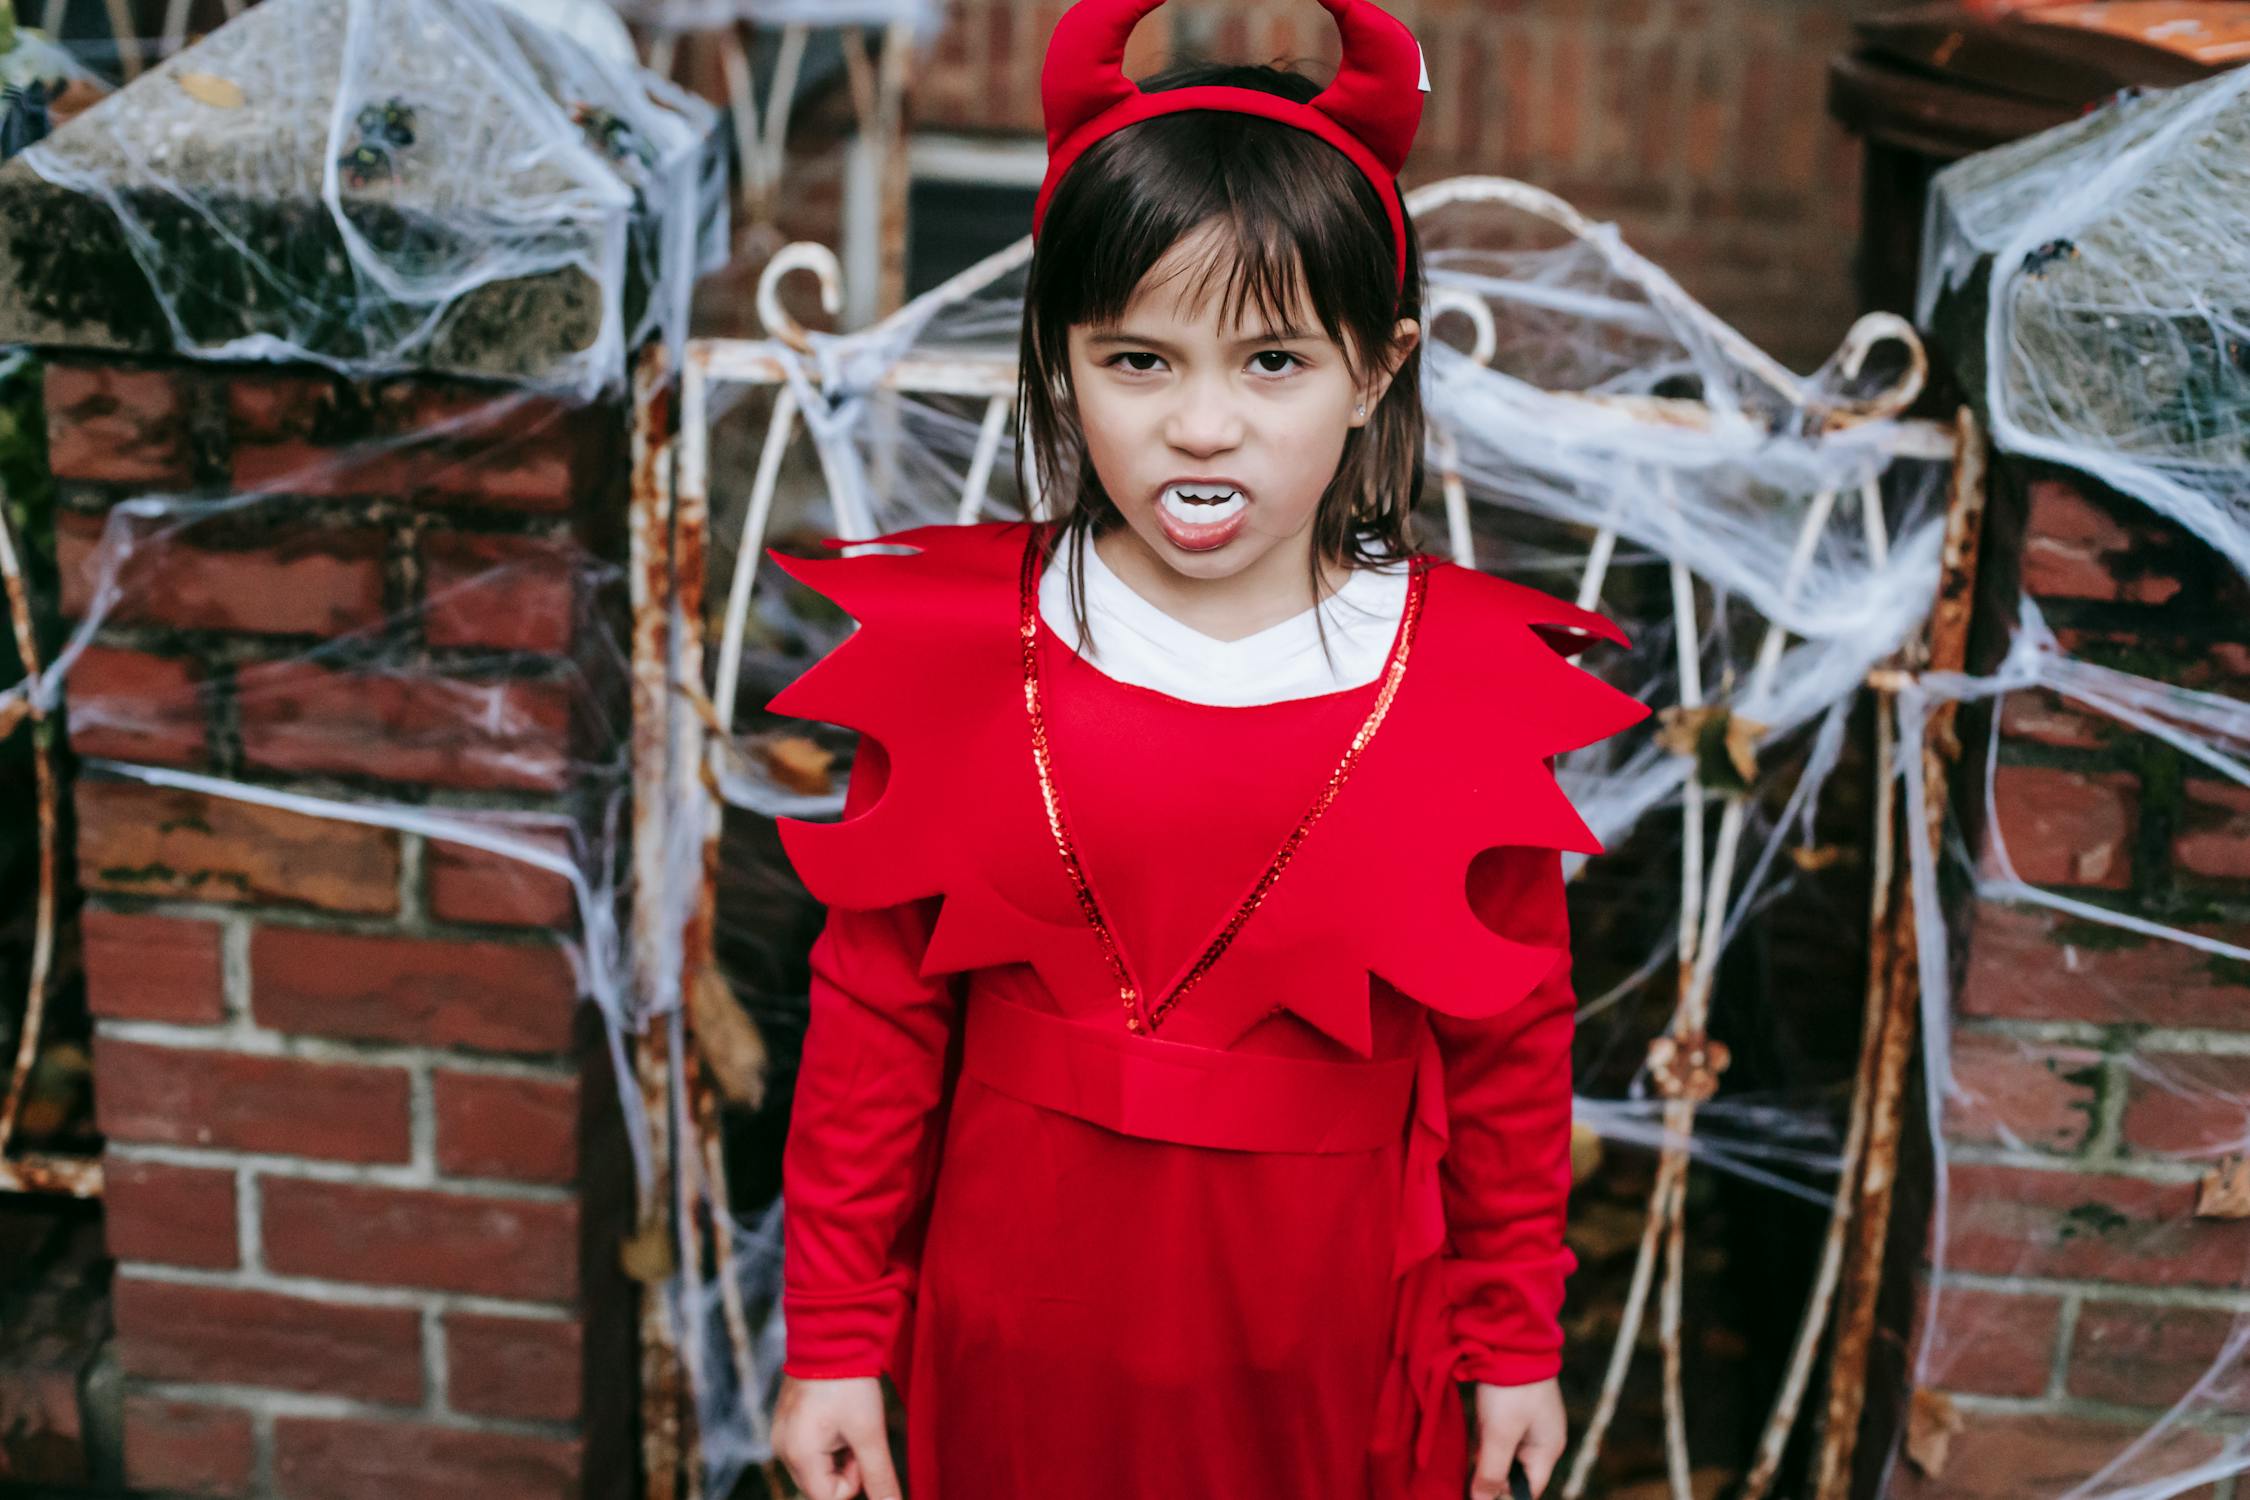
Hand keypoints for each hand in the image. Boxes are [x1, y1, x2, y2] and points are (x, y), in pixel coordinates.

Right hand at [772, 1374, 901, 1499]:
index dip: (853, 1477)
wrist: (830, 1335)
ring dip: (838, 1450)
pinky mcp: (787, 1424)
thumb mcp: (869, 1432)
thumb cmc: (849, 1383)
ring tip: (845, 1416)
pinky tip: (835, 1412)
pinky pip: (811, 1449)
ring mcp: (782, 1435)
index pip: (829, 1497)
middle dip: (846, 1464)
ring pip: (819, 1467)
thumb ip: (879, 1476)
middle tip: (854, 1428)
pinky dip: (829, 1438)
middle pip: (822, 1484)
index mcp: (797, 1455)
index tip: (860, 1444)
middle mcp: (782, 1449)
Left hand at [1469, 1377, 1566, 1498]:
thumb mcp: (1499, 1434)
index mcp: (1548, 1449)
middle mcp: (1541, 1439)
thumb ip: (1491, 1471)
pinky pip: (1496, 1434)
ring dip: (1484, 1456)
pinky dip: (1483, 1437)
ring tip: (1468, 1455)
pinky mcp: (1512, 1407)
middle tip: (1467, 1475)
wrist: (1511, 1338)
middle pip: (1513, 1473)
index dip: (1501, 1497)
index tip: (1475, 1494)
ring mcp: (1527, 1422)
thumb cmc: (1511, 1389)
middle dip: (1490, 1476)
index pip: (1526, 1490)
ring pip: (1502, 1453)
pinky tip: (1471, 1433)